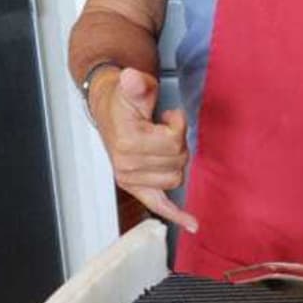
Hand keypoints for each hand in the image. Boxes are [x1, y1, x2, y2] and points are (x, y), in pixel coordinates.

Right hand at [91, 66, 196, 232]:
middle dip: (177, 142)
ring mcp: (131, 179)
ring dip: (175, 161)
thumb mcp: (133, 86)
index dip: (177, 125)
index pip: (173, 142)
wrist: (110, 110)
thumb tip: (132, 78)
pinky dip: (176, 215)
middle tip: (163, 128)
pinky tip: (192, 224)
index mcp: (127, 141)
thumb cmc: (124, 100)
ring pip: (176, 178)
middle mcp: (127, 165)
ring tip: (160, 143)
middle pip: (178, 161)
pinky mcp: (136, 188)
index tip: (168, 115)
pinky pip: (158, 205)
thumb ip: (136, 84)